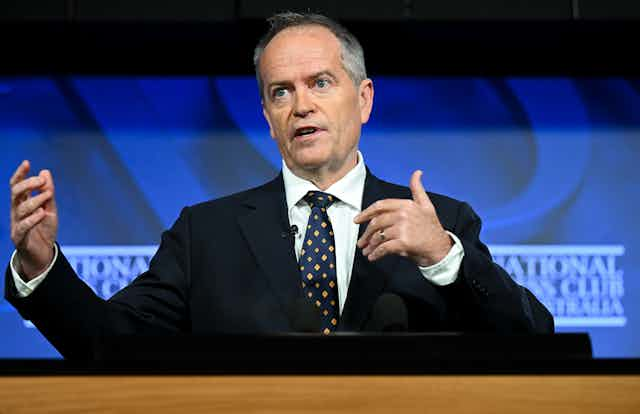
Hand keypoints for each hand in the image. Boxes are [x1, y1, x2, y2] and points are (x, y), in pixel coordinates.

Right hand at [9, 160, 58, 280]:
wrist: (43, 254)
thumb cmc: (44, 230)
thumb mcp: (50, 208)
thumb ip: (48, 192)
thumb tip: (45, 171)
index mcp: (22, 203)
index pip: (17, 186)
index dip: (20, 174)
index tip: (27, 163)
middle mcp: (16, 212)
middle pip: (15, 193)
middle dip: (28, 184)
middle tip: (42, 181)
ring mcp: (16, 224)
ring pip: (21, 209)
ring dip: (35, 200)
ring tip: (48, 195)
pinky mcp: (19, 238)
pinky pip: (23, 227)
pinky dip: (33, 219)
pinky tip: (42, 213)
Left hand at [354, 170, 452, 265]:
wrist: (441, 248)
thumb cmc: (431, 228)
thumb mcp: (426, 205)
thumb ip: (418, 189)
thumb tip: (417, 172)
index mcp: (406, 205)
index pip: (380, 206)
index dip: (366, 213)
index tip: (357, 220)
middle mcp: (403, 215)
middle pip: (376, 222)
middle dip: (366, 233)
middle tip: (361, 241)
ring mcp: (403, 228)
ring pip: (378, 236)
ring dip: (370, 245)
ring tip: (366, 251)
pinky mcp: (403, 243)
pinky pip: (383, 248)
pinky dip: (376, 254)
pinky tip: (372, 257)